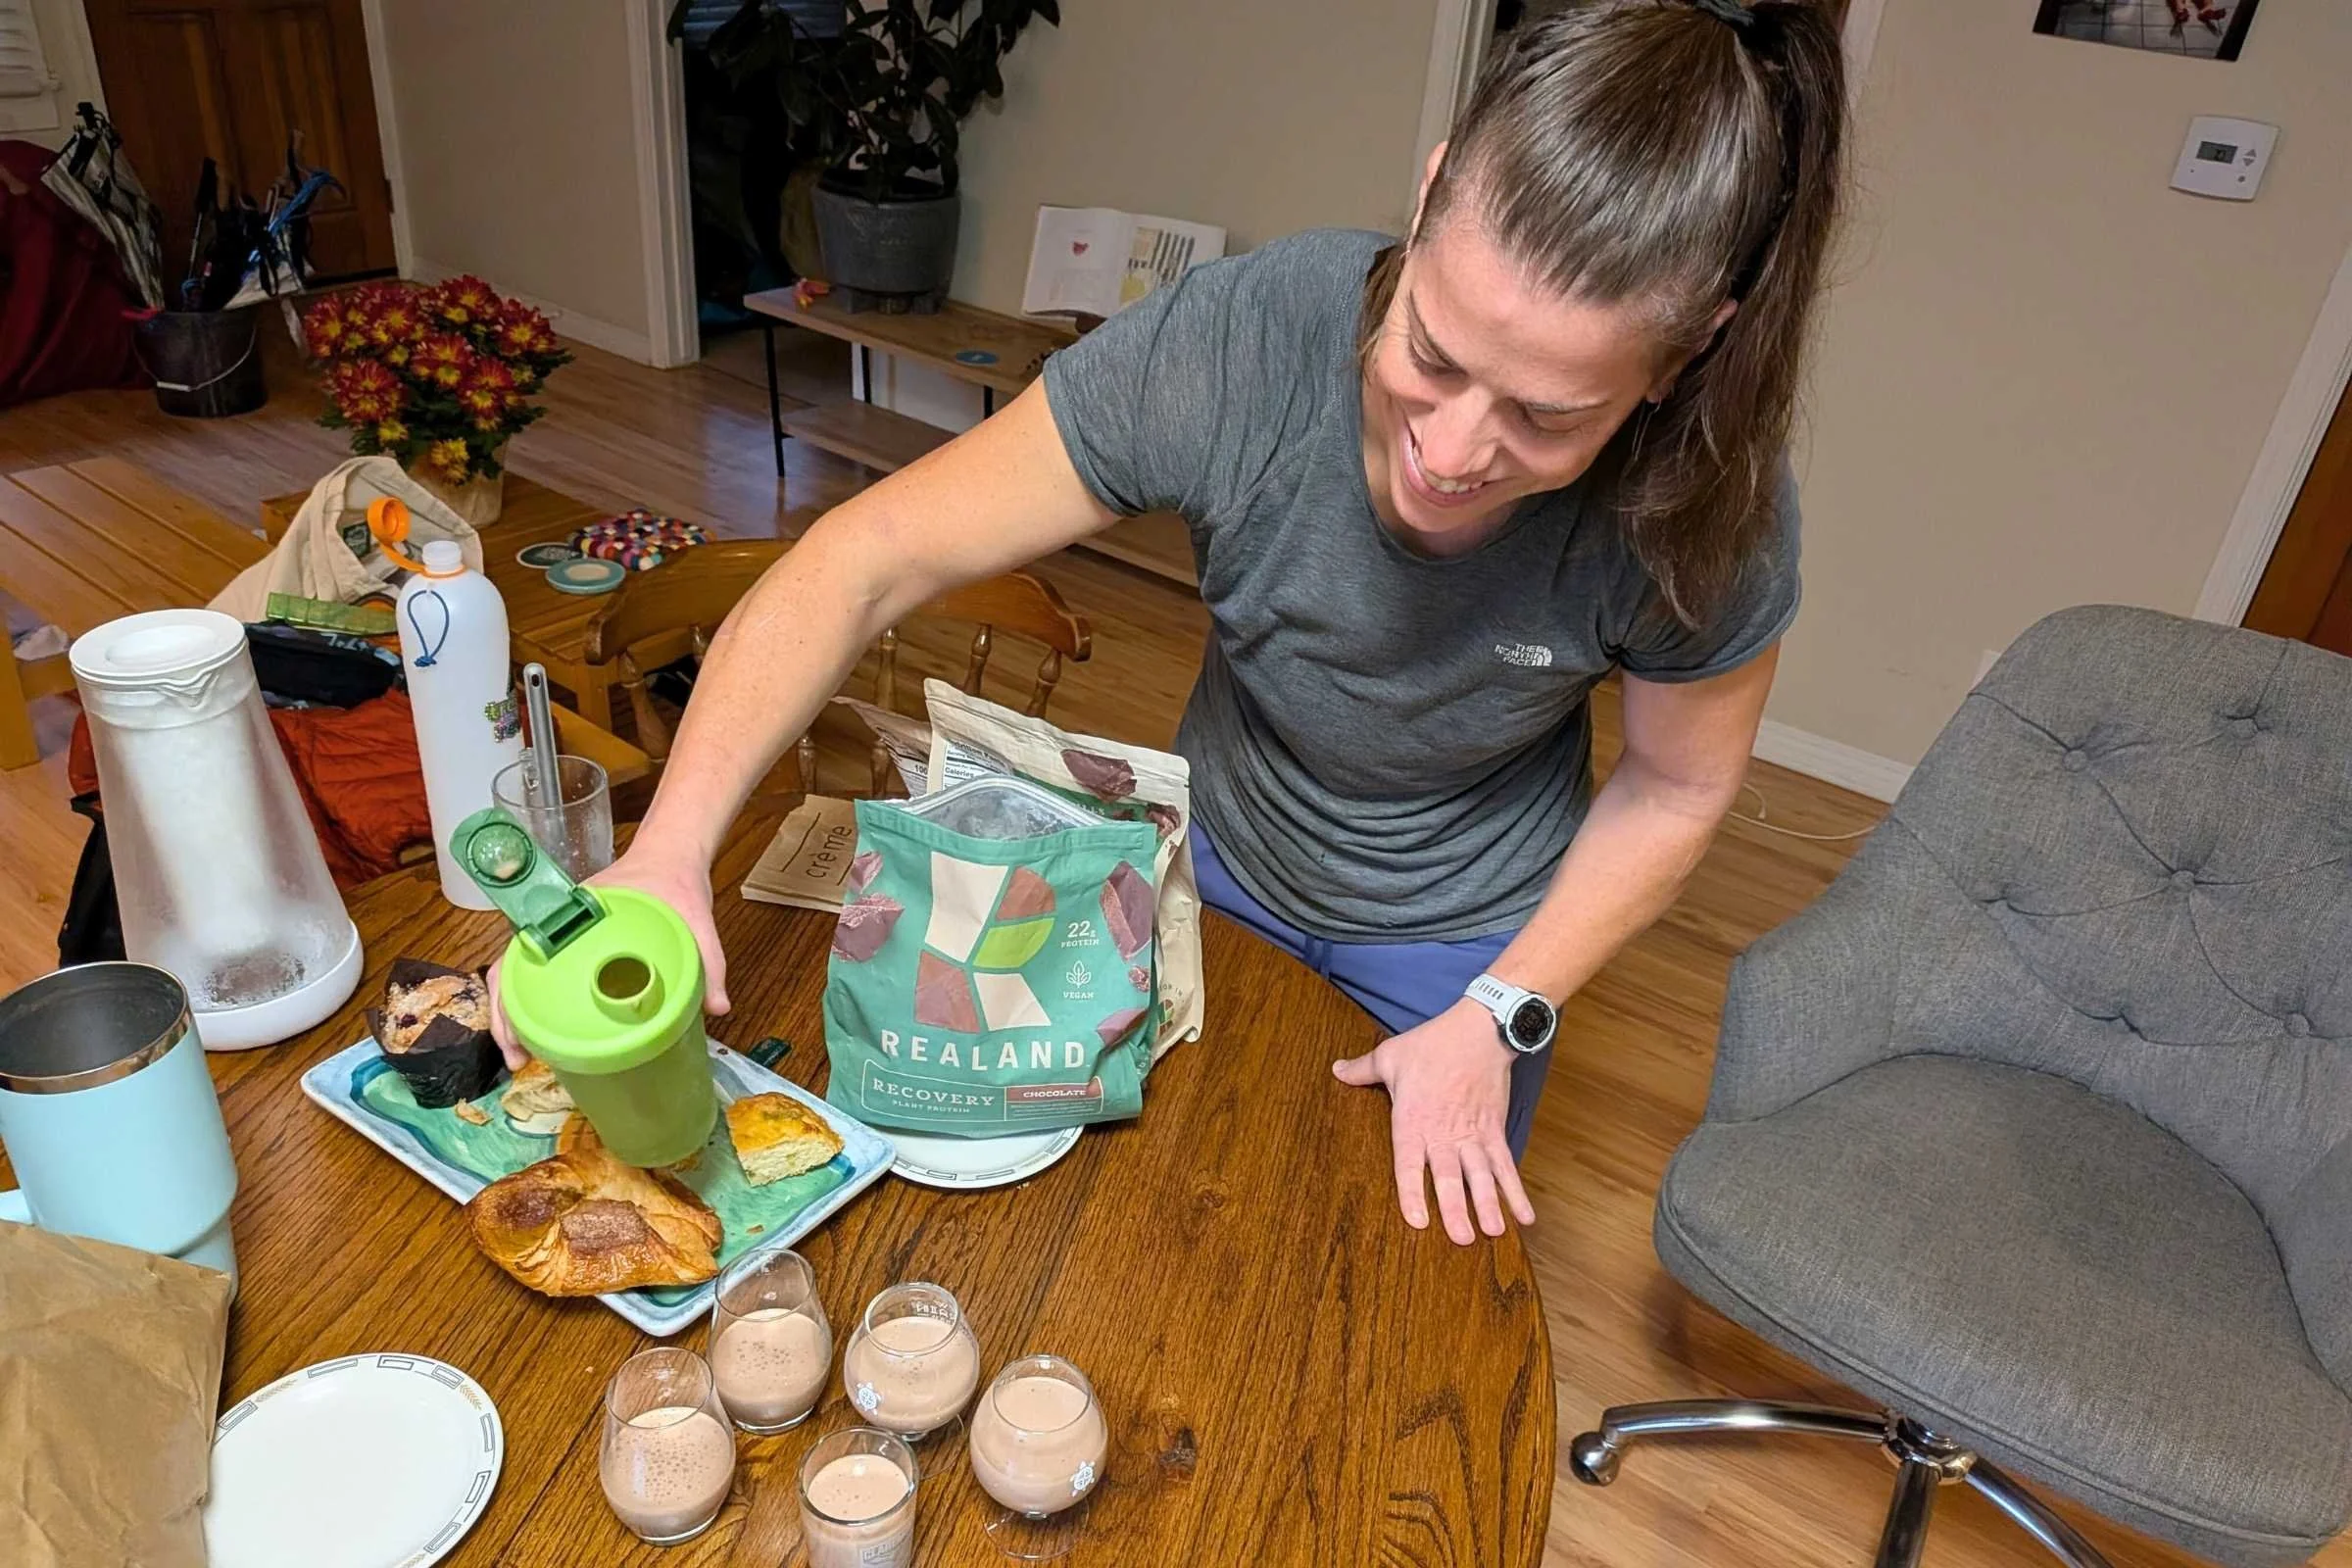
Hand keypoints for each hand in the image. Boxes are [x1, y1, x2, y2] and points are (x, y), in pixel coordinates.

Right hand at [488, 841, 731, 1068]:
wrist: (672, 856)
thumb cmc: (675, 883)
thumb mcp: (696, 920)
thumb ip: (711, 961)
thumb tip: (719, 1009)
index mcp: (574, 916)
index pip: (521, 955)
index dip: (508, 1000)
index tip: (516, 1037)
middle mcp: (559, 926)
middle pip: (513, 973)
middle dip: (507, 1020)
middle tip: (520, 1059)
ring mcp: (563, 936)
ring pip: (524, 976)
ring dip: (517, 1015)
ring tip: (527, 1055)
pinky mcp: (575, 946)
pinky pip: (547, 974)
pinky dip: (539, 1002)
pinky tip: (549, 1032)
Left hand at [1331, 1000, 1536, 1244]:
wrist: (1480, 1030)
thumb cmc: (1433, 1043)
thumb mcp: (1391, 1056)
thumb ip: (1362, 1070)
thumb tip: (1337, 1071)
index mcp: (1413, 1120)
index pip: (1409, 1164)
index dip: (1412, 1193)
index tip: (1417, 1221)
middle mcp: (1444, 1133)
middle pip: (1449, 1178)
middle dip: (1455, 1210)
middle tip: (1461, 1239)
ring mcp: (1473, 1134)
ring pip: (1481, 1176)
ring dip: (1488, 1205)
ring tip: (1493, 1233)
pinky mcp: (1495, 1130)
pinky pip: (1507, 1165)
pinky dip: (1516, 1191)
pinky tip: (1524, 1216)